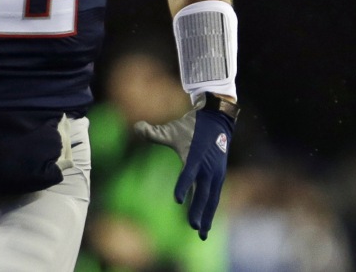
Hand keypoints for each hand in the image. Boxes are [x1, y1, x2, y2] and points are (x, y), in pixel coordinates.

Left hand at [135, 98, 234, 238]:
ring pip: (212, 198)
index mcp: (195, 156)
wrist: (217, 120)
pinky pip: (215, 197)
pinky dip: (211, 211)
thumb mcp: (172, 129)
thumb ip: (154, 133)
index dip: (183, 186)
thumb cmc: (190, 127)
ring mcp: (216, 173)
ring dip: (207, 217)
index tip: (177, 201)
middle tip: (192, 226)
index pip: (188, 173)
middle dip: (198, 210)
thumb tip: (135, 127)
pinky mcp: (220, 176)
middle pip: (203, 192)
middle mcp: (207, 166)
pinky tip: (206, 226)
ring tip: (201, 235)